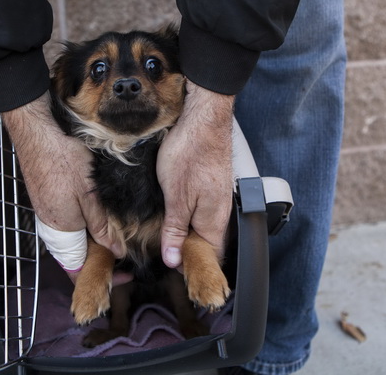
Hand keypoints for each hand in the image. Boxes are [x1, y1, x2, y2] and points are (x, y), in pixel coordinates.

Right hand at [1, 92, 122, 282]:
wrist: (38, 132)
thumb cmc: (63, 160)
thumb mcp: (91, 196)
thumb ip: (102, 227)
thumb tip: (116, 252)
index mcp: (61, 231)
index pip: (77, 269)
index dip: (99, 277)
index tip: (122, 276)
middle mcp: (50, 227)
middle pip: (73, 256)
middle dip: (97, 262)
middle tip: (123, 258)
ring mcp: (46, 213)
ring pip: (69, 240)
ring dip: (90, 244)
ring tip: (113, 240)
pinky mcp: (45, 200)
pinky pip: (64, 224)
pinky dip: (81, 228)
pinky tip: (95, 218)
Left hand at [157, 80, 234, 268]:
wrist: (203, 118)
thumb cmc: (190, 153)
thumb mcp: (175, 197)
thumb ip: (175, 230)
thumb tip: (173, 259)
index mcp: (214, 221)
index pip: (209, 257)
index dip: (191, 266)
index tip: (172, 267)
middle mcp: (221, 213)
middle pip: (206, 243)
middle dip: (186, 250)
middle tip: (164, 250)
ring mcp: (218, 198)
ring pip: (202, 226)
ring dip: (185, 232)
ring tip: (166, 232)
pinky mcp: (211, 185)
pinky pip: (202, 210)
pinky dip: (187, 216)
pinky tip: (174, 210)